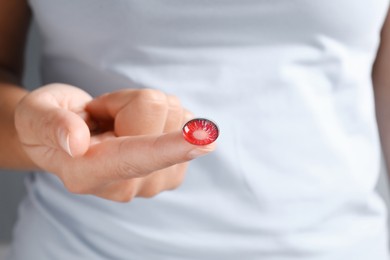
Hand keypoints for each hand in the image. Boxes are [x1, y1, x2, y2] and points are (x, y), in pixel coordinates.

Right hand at [15, 83, 214, 201]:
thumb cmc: (50, 123)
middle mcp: (126, 185)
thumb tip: (77, 141)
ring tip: (118, 123)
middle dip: (130, 100)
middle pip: (159, 113)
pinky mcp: (173, 171)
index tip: (206, 140)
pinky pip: (186, 121)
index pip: (135, 157)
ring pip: (176, 113)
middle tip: (104, 115)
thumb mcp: (37, 115)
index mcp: (89, 173)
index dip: (169, 146)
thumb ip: (52, 126)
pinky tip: (137, 130)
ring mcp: (154, 181)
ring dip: (145, 108)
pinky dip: (162, 117)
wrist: (67, 139)